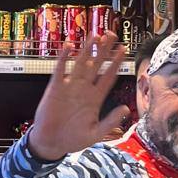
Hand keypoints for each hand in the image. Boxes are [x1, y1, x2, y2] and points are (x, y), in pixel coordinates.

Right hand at [27, 33, 130, 161]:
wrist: (51, 143)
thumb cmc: (73, 139)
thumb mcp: (95, 134)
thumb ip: (110, 122)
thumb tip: (125, 109)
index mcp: (95, 99)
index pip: (108, 76)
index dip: (116, 63)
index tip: (123, 49)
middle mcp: (84, 89)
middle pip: (96, 65)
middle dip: (104, 50)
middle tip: (111, 34)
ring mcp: (70, 87)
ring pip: (81, 64)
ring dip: (87, 50)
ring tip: (95, 36)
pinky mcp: (55, 88)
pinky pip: (60, 70)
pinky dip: (64, 58)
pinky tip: (68, 46)